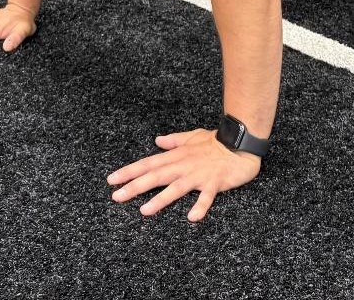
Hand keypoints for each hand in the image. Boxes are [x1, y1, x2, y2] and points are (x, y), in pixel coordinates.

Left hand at [106, 128, 261, 221]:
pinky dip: (200, 206)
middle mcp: (184, 165)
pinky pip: (207, 196)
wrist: (240, 142)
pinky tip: (192, 217)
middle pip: (156, 176)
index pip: (148, 163)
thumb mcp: (192, 137)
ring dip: (160, 199)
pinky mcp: (215, 182)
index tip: (112, 180)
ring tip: (145, 211)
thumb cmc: (216, 141)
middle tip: (116, 196)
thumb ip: (174, 141)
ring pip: (176, 188)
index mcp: (177, 156)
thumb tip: (157, 141)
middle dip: (135, 186)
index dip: (129, 171)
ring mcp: (199, 175)